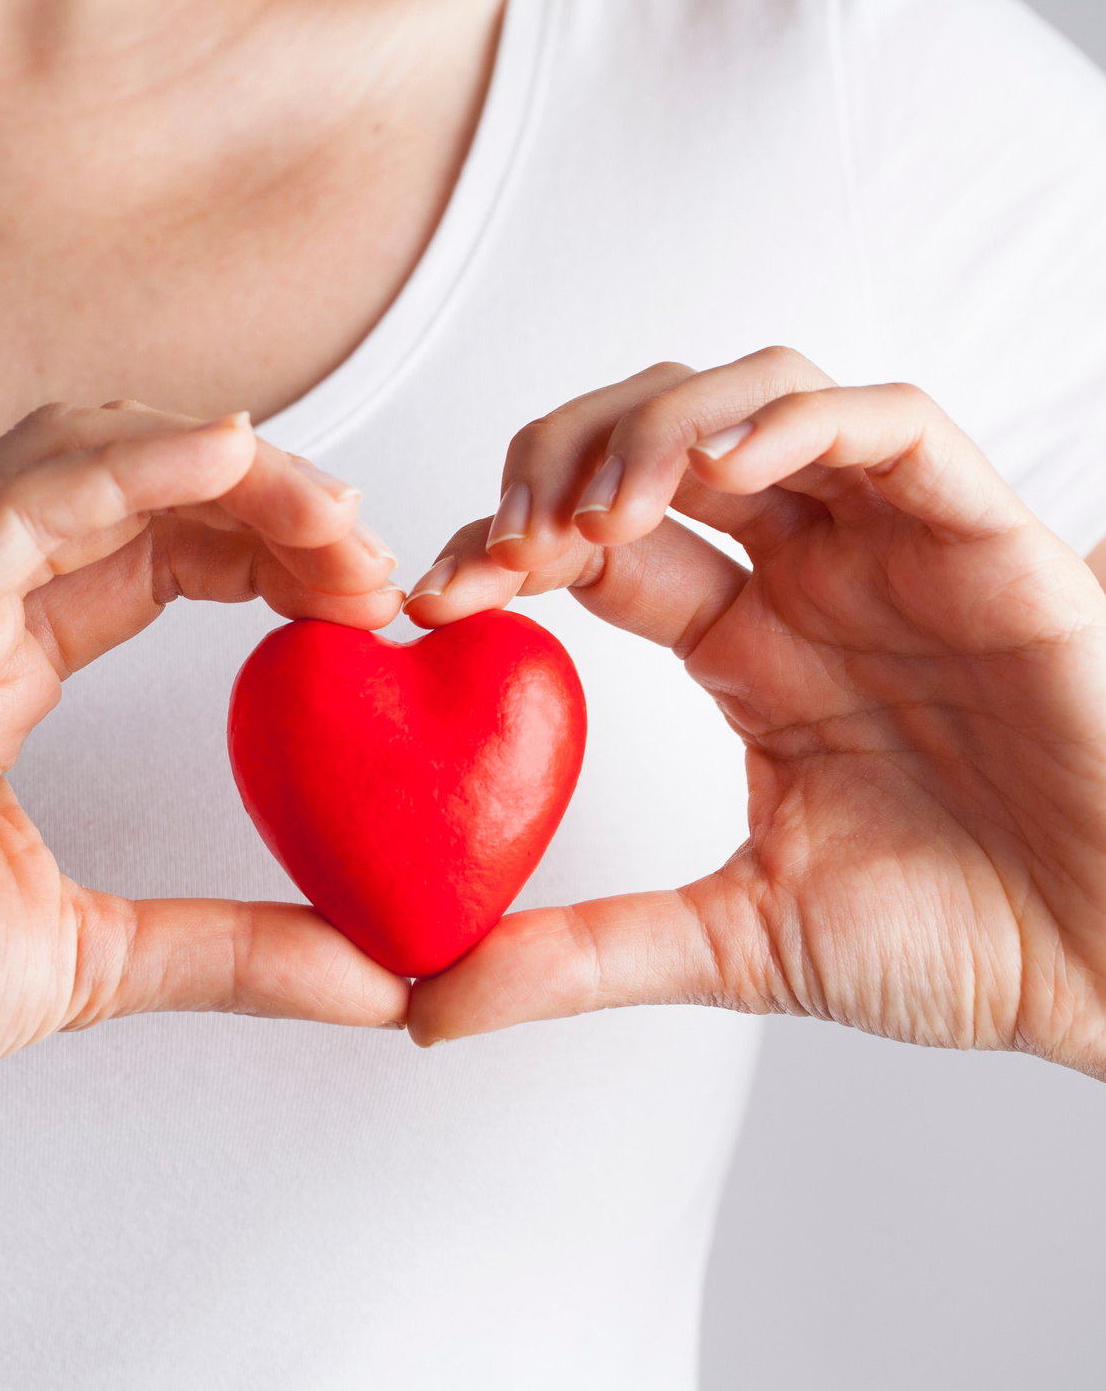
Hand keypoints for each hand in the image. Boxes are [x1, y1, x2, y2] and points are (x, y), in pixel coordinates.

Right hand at [0, 401, 409, 1167]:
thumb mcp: (98, 959)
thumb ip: (236, 949)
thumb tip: (381, 980)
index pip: (154, 546)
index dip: (268, 543)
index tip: (369, 595)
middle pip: (125, 480)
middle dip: (261, 490)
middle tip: (370, 551)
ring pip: (65, 459)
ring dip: (212, 462)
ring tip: (324, 508)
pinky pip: (2, 515)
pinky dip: (118, 470)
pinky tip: (222, 457)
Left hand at [400, 348, 1105, 1078]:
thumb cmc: (964, 940)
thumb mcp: (731, 942)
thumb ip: (579, 955)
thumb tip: (423, 1011)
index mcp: (743, 647)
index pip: (591, 548)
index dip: (501, 548)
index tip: (431, 600)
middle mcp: (807, 576)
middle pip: (651, 442)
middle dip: (555, 465)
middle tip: (504, 544)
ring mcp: (892, 547)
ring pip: (756, 398)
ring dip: (656, 430)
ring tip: (595, 511)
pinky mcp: (985, 537)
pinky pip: (891, 425)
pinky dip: (798, 419)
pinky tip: (725, 466)